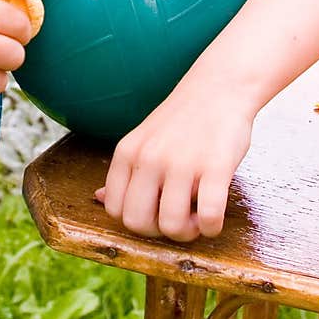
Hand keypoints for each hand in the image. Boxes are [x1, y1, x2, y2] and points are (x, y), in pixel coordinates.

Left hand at [94, 77, 253, 242]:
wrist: (220, 85)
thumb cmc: (183, 119)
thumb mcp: (144, 139)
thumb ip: (124, 171)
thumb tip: (98, 199)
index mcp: (128, 152)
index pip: (115, 210)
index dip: (138, 221)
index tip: (157, 211)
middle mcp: (149, 157)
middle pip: (138, 223)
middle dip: (160, 233)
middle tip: (180, 217)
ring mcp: (182, 162)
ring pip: (172, 226)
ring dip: (189, 232)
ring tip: (198, 214)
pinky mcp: (216, 166)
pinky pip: (209, 217)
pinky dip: (212, 227)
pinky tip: (215, 213)